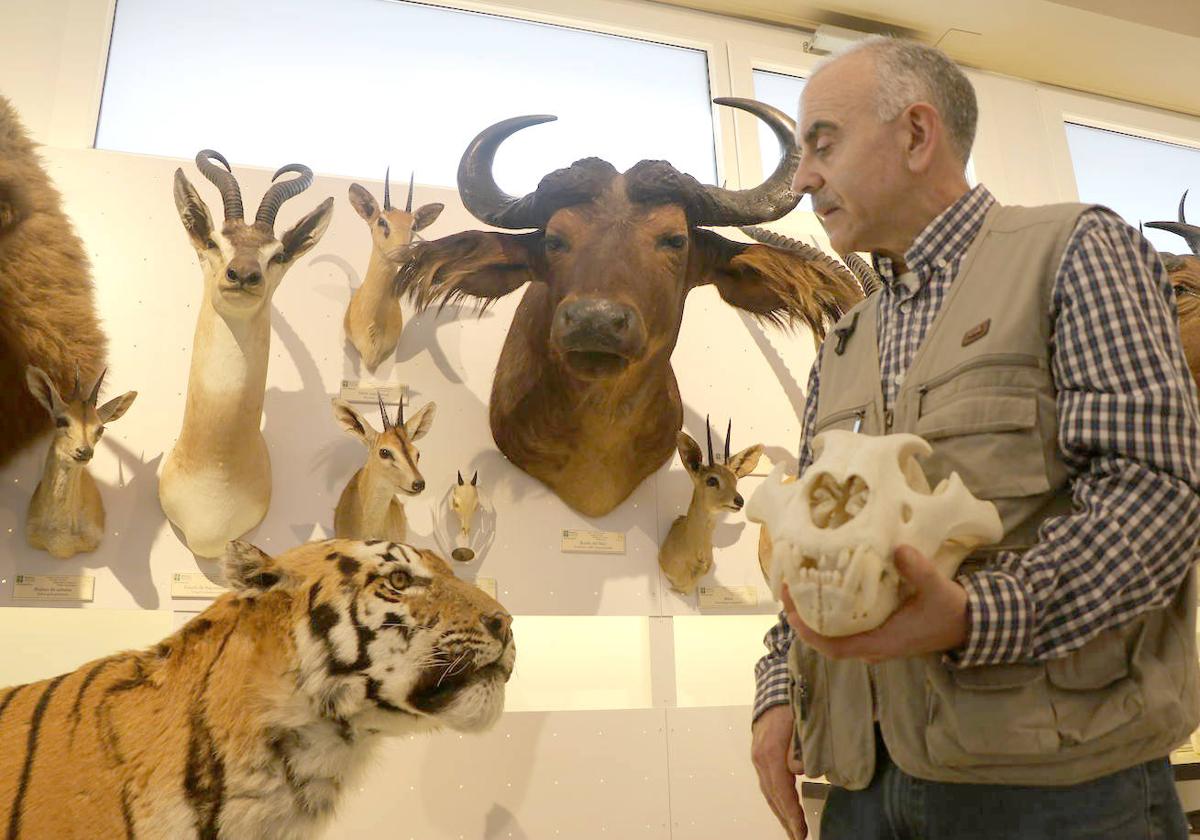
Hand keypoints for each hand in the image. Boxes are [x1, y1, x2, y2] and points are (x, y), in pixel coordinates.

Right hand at [751, 704, 807, 839]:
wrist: (774, 684)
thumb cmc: (791, 702)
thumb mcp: (802, 722)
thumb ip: (801, 747)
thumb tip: (800, 770)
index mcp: (770, 752)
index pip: (781, 790)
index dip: (792, 813)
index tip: (801, 831)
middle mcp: (760, 758)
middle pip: (772, 795)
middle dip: (786, 818)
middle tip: (798, 837)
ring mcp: (757, 756)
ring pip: (768, 790)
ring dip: (779, 811)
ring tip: (792, 828)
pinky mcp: (760, 752)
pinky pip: (767, 782)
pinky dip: (775, 798)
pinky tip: (783, 806)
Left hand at [782, 545, 968, 662]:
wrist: (969, 624)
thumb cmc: (951, 611)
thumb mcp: (937, 588)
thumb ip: (918, 570)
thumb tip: (898, 549)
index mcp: (881, 644)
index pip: (834, 648)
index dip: (808, 632)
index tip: (790, 609)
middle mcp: (873, 647)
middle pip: (826, 641)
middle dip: (803, 619)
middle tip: (787, 588)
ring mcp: (874, 641)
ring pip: (833, 635)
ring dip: (814, 615)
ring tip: (798, 585)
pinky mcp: (878, 632)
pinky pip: (844, 628)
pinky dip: (829, 612)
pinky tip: (823, 588)